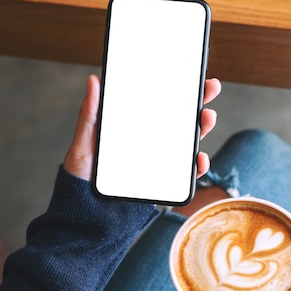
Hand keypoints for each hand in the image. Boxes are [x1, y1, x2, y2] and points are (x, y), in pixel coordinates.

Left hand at [63, 75, 220, 180]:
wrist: (86, 218)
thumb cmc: (81, 180)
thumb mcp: (84, 144)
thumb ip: (90, 115)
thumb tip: (94, 80)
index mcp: (132, 128)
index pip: (157, 103)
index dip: (175, 87)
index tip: (188, 72)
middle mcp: (149, 143)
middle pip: (179, 118)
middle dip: (198, 101)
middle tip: (209, 87)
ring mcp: (158, 162)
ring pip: (187, 142)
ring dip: (202, 129)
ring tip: (207, 117)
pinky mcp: (164, 182)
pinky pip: (186, 174)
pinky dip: (197, 166)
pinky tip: (199, 158)